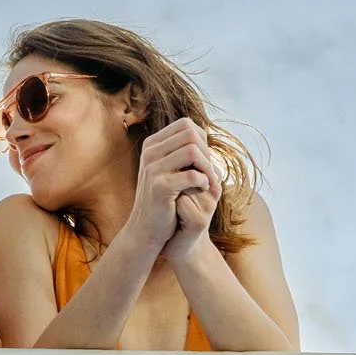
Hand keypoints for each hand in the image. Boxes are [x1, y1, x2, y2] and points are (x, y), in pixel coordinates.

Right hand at [121, 118, 218, 253]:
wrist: (146, 229)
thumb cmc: (164, 199)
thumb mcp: (168, 170)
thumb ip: (181, 151)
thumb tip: (204, 131)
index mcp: (152, 145)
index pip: (186, 125)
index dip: (202, 139)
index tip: (204, 160)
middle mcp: (149, 153)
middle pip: (191, 134)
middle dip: (206, 151)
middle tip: (209, 172)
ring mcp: (152, 169)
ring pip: (193, 151)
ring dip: (208, 167)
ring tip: (209, 181)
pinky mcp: (160, 187)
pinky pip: (193, 175)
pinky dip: (204, 181)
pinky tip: (203, 189)